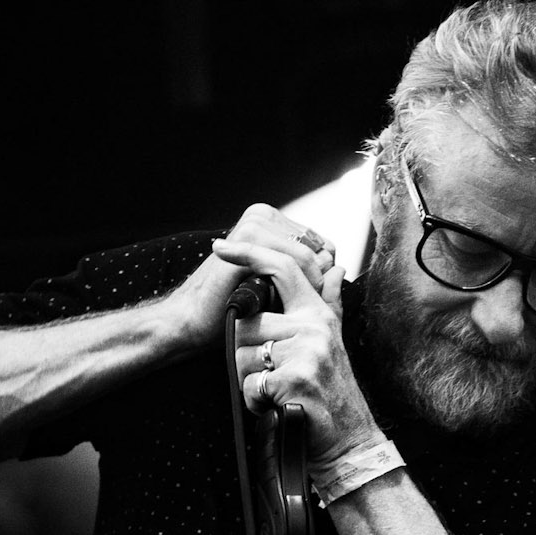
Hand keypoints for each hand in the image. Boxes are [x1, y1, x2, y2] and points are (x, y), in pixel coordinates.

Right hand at [166, 203, 338, 352]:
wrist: (193, 320)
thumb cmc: (234, 308)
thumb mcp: (277, 290)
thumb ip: (310, 279)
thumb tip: (342, 269)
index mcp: (270, 221)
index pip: (321, 246)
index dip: (322, 278)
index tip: (311, 305)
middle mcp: (262, 214)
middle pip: (318, 249)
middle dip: (317, 283)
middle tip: (302, 310)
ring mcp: (254, 222)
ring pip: (309, 257)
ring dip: (309, 289)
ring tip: (293, 311)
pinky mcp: (248, 237)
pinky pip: (292, 262)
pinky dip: (296, 287)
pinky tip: (285, 308)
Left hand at [211, 229, 380, 464]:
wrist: (349, 441)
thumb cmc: (330, 394)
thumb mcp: (332, 342)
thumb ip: (328, 302)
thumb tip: (334, 268)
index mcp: (318, 314)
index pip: (283, 268)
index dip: (249, 254)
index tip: (220, 247)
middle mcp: (314, 326)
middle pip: (248, 323)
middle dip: (247, 354)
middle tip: (273, 376)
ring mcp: (307, 351)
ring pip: (244, 354)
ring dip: (250, 381)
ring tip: (278, 392)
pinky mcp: (296, 378)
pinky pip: (250, 384)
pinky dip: (256, 402)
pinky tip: (277, 407)